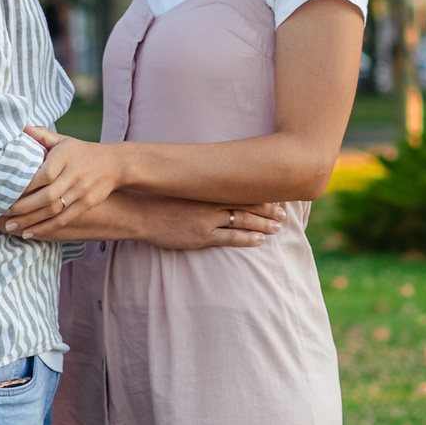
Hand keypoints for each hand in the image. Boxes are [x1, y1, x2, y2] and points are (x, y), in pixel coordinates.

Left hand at [1, 125, 128, 232]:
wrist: (115, 164)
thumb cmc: (81, 151)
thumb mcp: (63, 140)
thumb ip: (41, 134)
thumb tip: (20, 126)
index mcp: (66, 156)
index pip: (44, 174)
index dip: (26, 186)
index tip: (6, 192)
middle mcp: (75, 174)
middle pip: (47, 196)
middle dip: (23, 207)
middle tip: (2, 213)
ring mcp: (82, 191)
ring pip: (54, 210)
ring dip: (31, 220)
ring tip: (11, 227)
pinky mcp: (87, 204)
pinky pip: (64, 219)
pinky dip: (46, 228)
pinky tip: (30, 233)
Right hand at [137, 198, 287, 251]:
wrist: (141, 213)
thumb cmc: (160, 199)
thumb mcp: (183, 187)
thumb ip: (201, 186)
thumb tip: (214, 184)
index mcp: (208, 188)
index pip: (241, 189)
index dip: (260, 193)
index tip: (275, 196)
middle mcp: (211, 201)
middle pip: (247, 204)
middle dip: (268, 209)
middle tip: (284, 213)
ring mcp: (207, 219)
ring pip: (243, 220)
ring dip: (263, 224)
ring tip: (278, 228)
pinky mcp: (201, 236)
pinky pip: (230, 237)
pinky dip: (247, 238)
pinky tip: (260, 240)